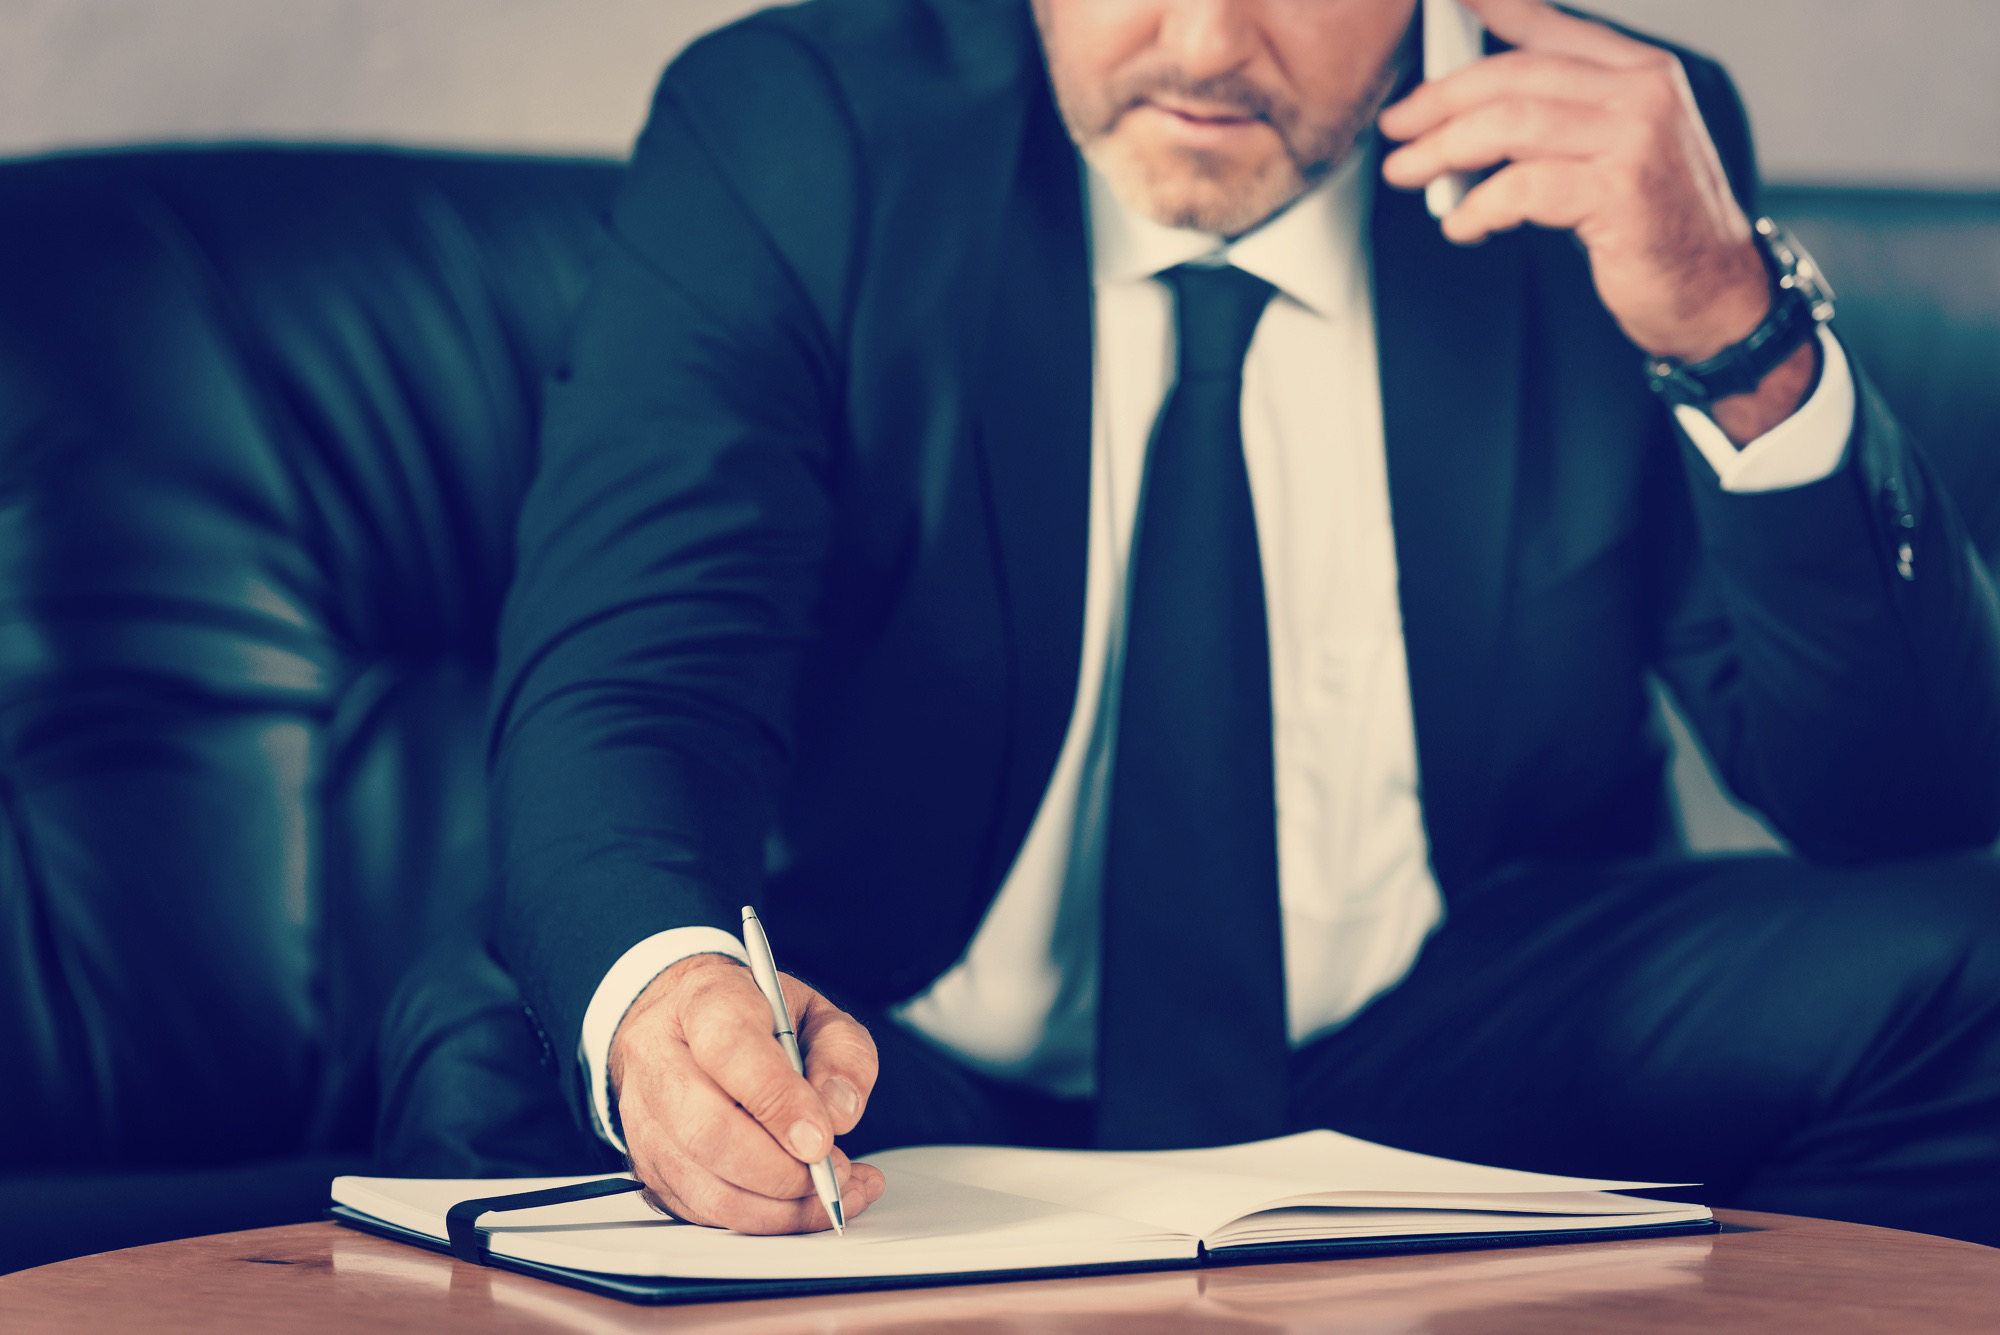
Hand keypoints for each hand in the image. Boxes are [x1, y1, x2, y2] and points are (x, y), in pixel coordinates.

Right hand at [609, 952, 884, 1232]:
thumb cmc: (753, 1015)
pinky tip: (800, 1206)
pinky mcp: (648, 1164)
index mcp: (704, 1001)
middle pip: (707, 1131)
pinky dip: (759, 1220)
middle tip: (833, 1172)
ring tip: (829, 1192)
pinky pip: (700, 1211)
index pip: (730, 1050)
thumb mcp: (815, 1012)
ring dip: (776, 1207)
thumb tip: (838, 1112)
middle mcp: (659, 1057)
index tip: (821, 1139)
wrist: (685, 1020)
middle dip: (782, 1171)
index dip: (778, 1101)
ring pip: (702, 1185)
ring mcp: (644, 1117)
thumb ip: (841, 1053)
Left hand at [1377, 0, 1812, 439]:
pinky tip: (1463, 225)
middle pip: (1515, 75)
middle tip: (1398, 125)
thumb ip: (1563, 112)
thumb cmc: (1655, 227)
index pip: (1548, 28)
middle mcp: (1643, 93)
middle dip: (1440, 100)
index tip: (1444, 3)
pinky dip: (1478, 207)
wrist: (1713, 292)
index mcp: (1640, 72)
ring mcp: (1635, 139)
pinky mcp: (1620, 192)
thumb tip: (1477, 100)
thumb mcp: (1616, 149)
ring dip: (1445, 150)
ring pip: (1510, 123)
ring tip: (1410, 172)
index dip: (1491, 11)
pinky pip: (1522, 188)